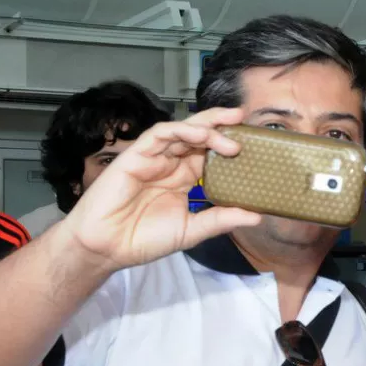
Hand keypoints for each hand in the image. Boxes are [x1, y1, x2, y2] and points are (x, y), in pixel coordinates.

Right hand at [60, 108, 261, 271]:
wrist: (108, 247)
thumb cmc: (145, 239)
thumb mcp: (192, 230)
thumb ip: (221, 220)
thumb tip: (257, 216)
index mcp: (184, 179)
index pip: (211, 154)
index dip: (229, 145)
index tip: (254, 142)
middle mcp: (171, 164)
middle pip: (199, 136)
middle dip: (220, 124)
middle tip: (243, 118)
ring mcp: (154, 158)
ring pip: (182, 131)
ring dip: (206, 127)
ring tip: (230, 132)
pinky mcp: (136, 155)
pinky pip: (160, 135)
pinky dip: (181, 130)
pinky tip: (201, 134)